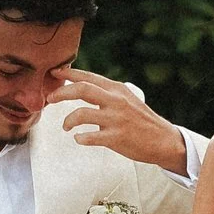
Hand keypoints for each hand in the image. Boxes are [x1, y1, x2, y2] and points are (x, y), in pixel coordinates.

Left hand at [51, 70, 189, 173]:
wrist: (163, 140)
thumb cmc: (141, 120)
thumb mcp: (127, 99)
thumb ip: (107, 93)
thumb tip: (82, 88)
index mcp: (117, 89)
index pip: (88, 77)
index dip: (68, 74)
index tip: (54, 73)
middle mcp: (116, 101)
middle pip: (82, 89)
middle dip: (61, 93)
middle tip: (50, 99)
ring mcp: (116, 119)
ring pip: (81, 114)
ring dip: (68, 120)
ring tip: (66, 127)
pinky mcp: (117, 138)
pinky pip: (90, 137)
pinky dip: (80, 138)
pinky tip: (79, 139)